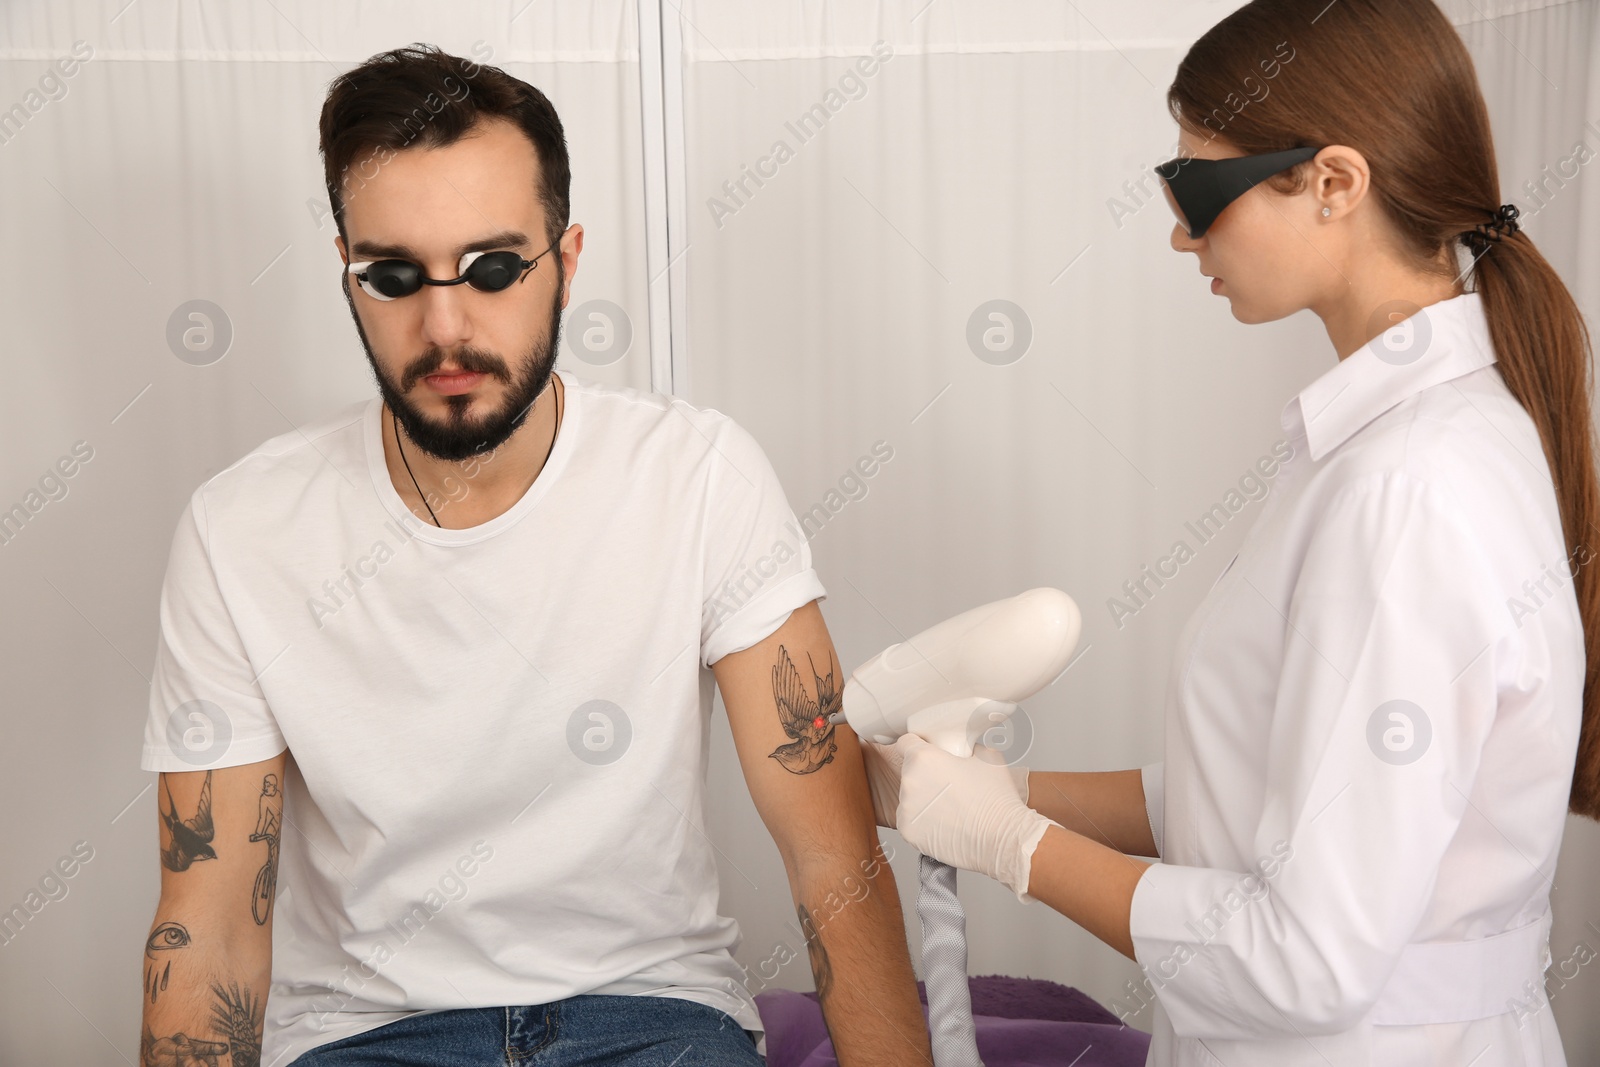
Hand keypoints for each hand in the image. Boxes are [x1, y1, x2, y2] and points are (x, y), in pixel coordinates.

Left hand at [860, 735, 1029, 829]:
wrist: (1001, 838)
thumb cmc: (996, 798)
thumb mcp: (987, 756)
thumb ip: (966, 747)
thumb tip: (962, 750)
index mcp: (923, 758)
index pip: (905, 742)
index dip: (917, 745)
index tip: (927, 753)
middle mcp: (909, 782)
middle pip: (909, 772)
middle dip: (925, 775)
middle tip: (948, 785)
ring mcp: (906, 809)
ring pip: (909, 798)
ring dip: (923, 800)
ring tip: (950, 808)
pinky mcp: (907, 831)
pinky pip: (910, 820)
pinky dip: (923, 822)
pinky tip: (945, 824)